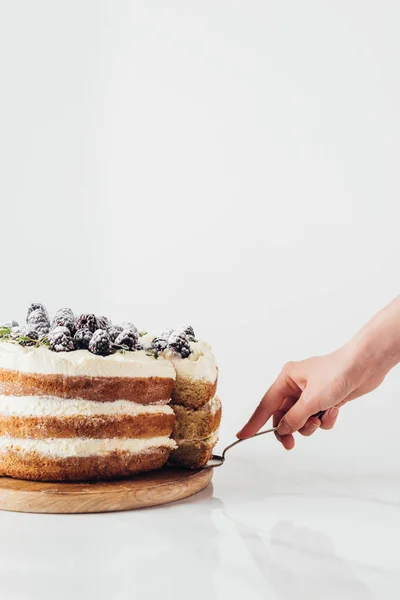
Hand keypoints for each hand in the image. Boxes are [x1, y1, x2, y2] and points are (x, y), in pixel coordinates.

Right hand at [237, 344, 387, 449]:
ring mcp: (311, 393)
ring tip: (320, 418)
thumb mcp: (312, 399)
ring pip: (301, 419)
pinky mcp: (325, 399)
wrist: (365, 366)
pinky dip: (324, 420)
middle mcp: (296, 385)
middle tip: (290, 444)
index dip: (255, 422)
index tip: (243, 435)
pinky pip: (317, 418)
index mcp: (287, 378)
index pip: (266, 404)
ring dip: (310, 424)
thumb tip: (283, 429)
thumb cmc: (338, 372)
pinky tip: (333, 412)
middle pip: (283, 415)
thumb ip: (294, 418)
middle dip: (290, 428)